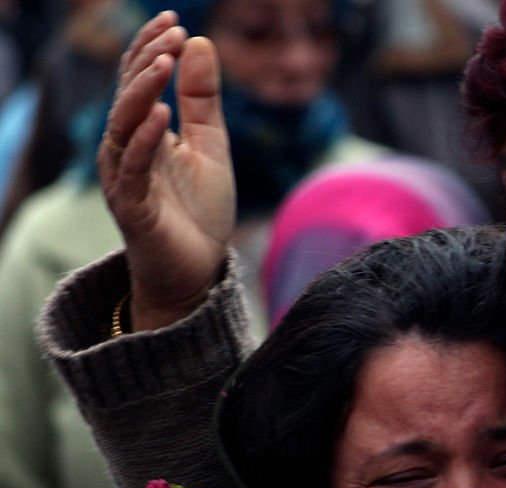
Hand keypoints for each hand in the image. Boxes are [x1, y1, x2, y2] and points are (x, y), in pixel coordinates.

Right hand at [98, 11, 234, 331]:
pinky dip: (144, 141)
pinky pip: (132, 168)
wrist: (195, 272)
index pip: (139, 79)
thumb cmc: (198, 211)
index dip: (153, 48)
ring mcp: (125, 178)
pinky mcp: (132, 207)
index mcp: (144, 132)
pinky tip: (161, 116)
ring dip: (142, 92)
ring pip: (123, 126)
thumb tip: (198, 42)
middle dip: (147, 60)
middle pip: (127, 95)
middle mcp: (126, 149)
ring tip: (164, 63)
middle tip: (171, 32)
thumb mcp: (210, 145)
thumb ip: (202, 99)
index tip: (175, 20)